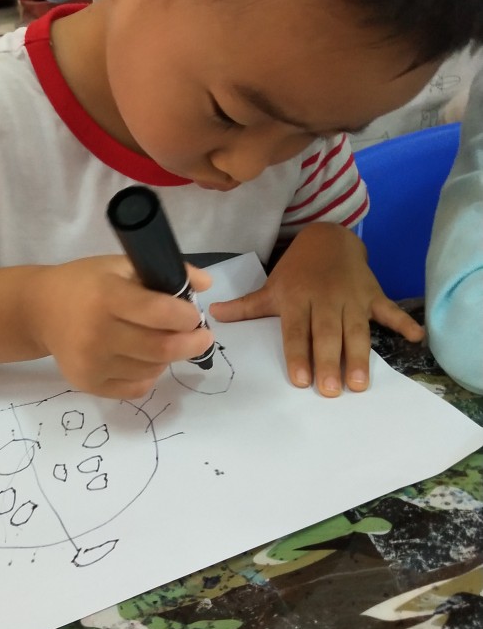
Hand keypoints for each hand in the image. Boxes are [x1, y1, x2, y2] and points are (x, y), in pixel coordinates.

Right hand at [26, 256, 214, 398]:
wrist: (41, 310)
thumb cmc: (85, 283)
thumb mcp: (120, 266)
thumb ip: (164, 272)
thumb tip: (206, 283)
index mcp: (106, 296)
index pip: (160, 313)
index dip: (186, 316)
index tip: (194, 315)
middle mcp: (97, 333)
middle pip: (162, 349)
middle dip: (192, 343)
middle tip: (200, 336)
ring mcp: (91, 363)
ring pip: (153, 370)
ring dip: (167, 358)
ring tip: (162, 342)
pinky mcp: (88, 383)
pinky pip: (137, 387)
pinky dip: (149, 375)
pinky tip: (142, 358)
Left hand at [208, 223, 423, 395]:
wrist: (328, 237)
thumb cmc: (296, 270)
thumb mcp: (272, 287)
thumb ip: (246, 307)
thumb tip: (213, 316)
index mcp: (297, 299)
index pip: (296, 331)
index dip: (298, 354)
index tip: (301, 380)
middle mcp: (324, 299)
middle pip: (327, 334)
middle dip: (328, 362)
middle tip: (330, 391)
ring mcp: (351, 296)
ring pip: (356, 329)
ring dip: (359, 355)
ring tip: (360, 383)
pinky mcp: (373, 293)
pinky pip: (389, 309)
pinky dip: (403, 322)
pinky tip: (416, 338)